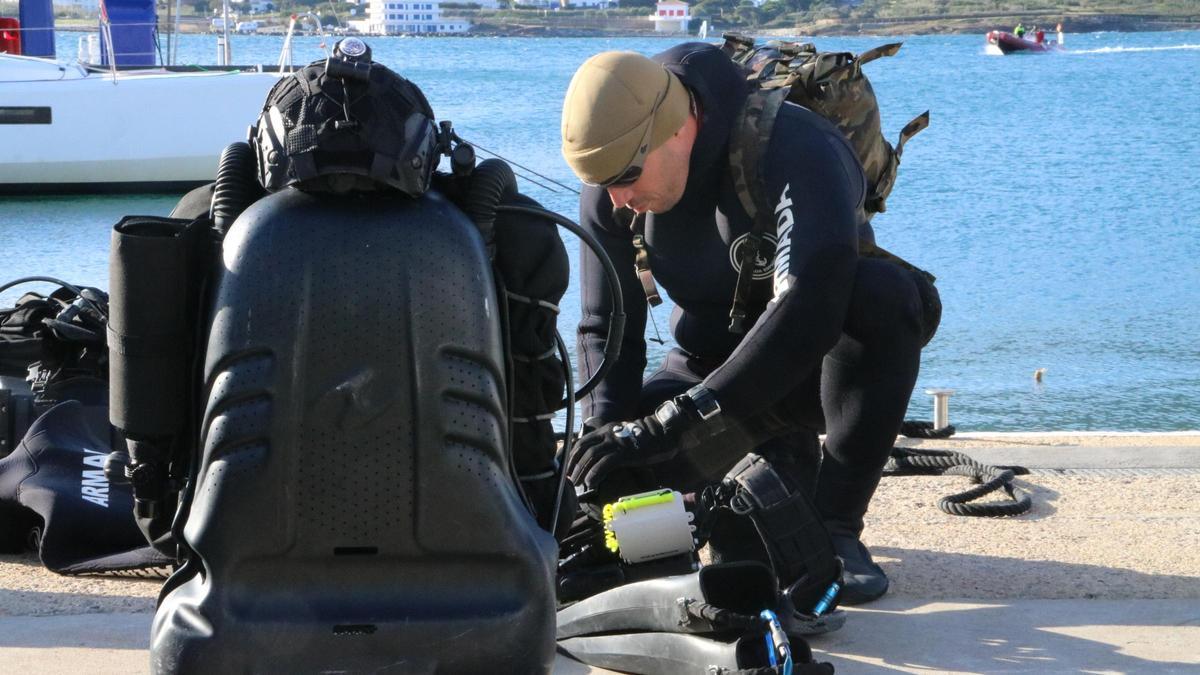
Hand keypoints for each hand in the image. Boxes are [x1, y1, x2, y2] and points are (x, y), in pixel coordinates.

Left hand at [566, 414, 682, 492]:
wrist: (662, 434)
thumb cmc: (645, 439)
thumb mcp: (623, 437)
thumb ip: (611, 444)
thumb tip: (600, 460)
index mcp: (605, 430)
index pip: (582, 441)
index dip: (571, 455)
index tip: (567, 467)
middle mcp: (607, 434)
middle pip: (582, 448)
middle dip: (572, 464)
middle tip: (568, 478)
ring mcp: (615, 443)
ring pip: (590, 456)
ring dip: (581, 471)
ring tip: (577, 483)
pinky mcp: (624, 453)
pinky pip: (604, 464)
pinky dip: (595, 474)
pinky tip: (591, 483)